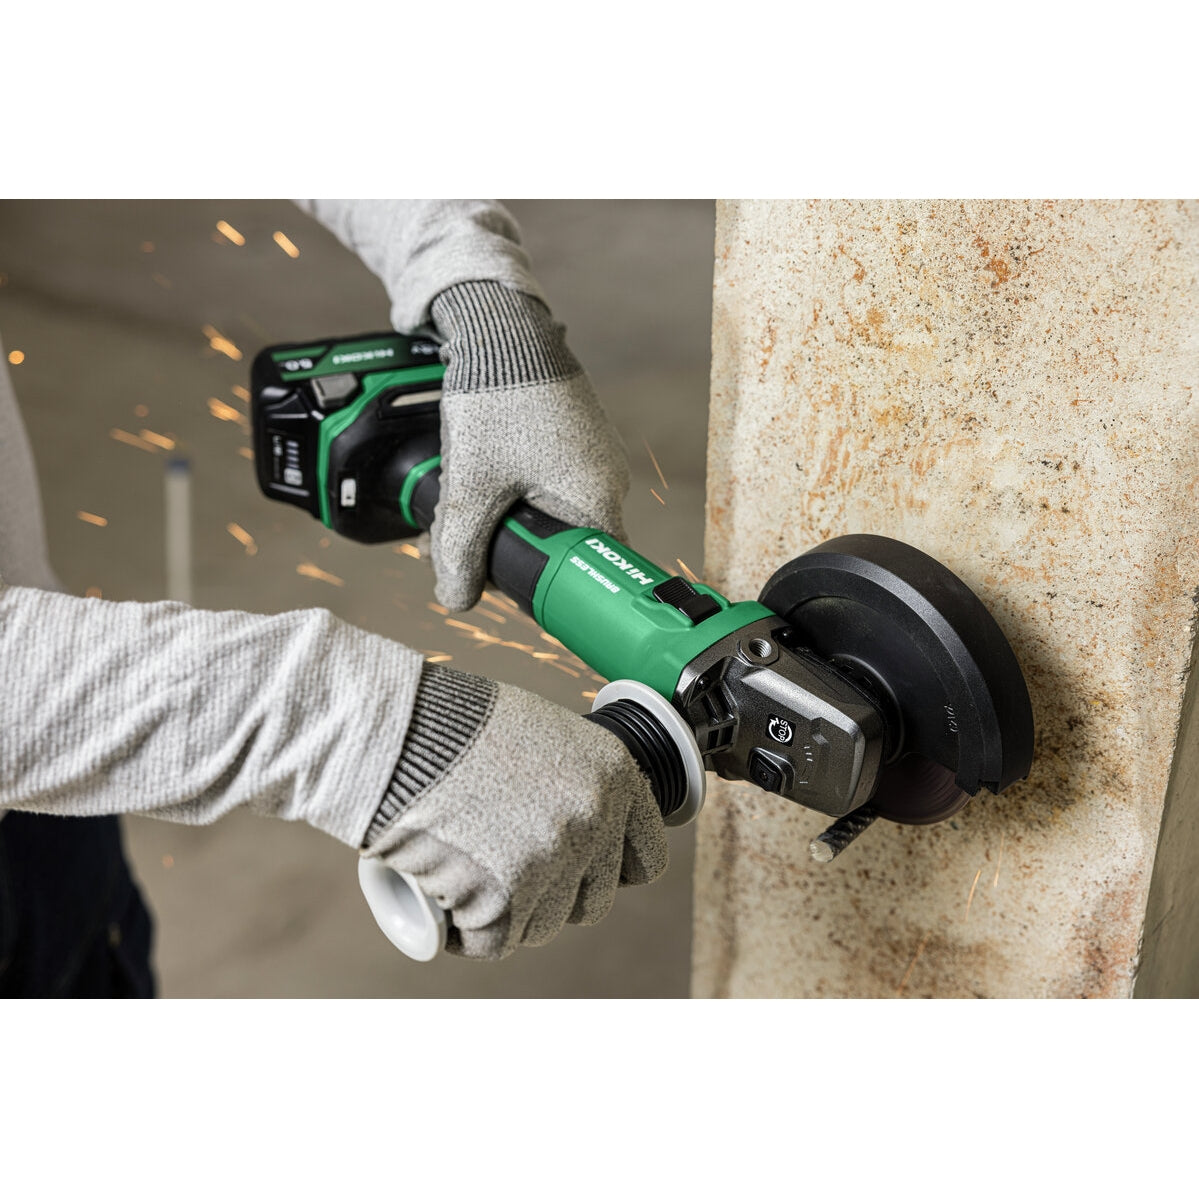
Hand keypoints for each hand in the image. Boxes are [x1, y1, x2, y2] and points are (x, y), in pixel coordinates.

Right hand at [361, 664, 667, 958]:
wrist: (403, 730)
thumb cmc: (461, 723)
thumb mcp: (543, 734)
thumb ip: (575, 780)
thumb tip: (584, 818)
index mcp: (616, 774)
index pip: (646, 858)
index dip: (611, 870)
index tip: (583, 870)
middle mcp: (596, 819)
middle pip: (593, 900)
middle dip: (554, 897)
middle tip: (510, 873)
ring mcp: (553, 860)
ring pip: (544, 925)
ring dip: (509, 914)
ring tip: (470, 875)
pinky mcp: (504, 897)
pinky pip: (494, 942)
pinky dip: (467, 932)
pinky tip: (446, 901)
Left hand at [428, 279, 629, 611]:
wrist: (501, 326)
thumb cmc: (498, 398)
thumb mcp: (472, 484)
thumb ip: (462, 548)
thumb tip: (456, 598)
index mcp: (596, 500)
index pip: (584, 575)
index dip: (543, 590)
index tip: (507, 589)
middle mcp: (608, 481)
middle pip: (559, 545)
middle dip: (505, 550)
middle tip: (461, 546)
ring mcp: (594, 457)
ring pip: (548, 512)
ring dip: (503, 519)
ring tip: (460, 507)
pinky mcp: (576, 438)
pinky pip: (548, 481)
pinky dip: (513, 489)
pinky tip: (481, 478)